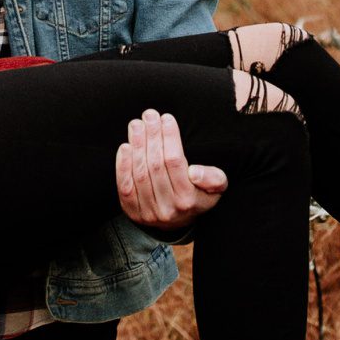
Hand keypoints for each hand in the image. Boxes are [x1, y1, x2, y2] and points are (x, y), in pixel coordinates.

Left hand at [116, 109, 226, 232]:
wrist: (179, 223)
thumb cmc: (198, 196)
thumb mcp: (216, 189)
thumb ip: (213, 178)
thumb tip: (194, 171)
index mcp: (189, 200)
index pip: (175, 162)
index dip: (169, 137)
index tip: (166, 118)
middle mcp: (168, 208)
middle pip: (155, 165)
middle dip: (151, 136)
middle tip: (149, 115)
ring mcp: (148, 212)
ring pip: (140, 173)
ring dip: (137, 146)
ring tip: (136, 125)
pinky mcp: (133, 211)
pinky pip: (125, 186)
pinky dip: (123, 165)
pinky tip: (125, 147)